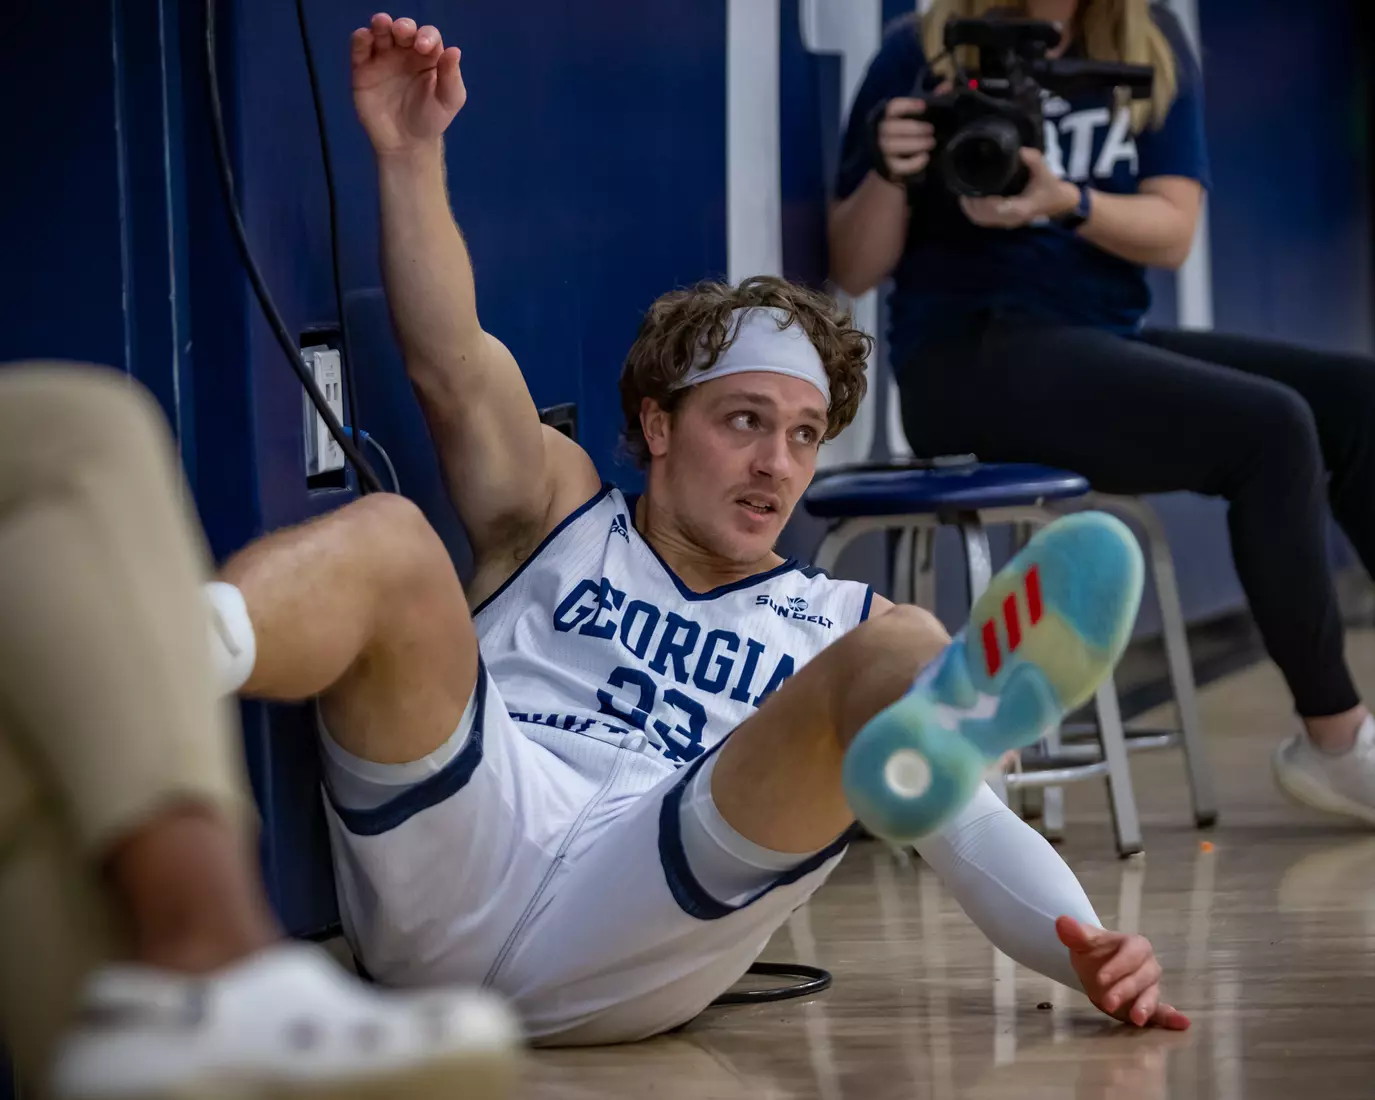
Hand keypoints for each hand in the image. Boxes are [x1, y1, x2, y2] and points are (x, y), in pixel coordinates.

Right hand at [352, 13, 465, 156]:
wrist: (405, 143)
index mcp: (429, 56)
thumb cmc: (431, 119)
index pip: (428, 35)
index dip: (426, 35)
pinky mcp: (363, 68)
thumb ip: (451, 77)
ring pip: (380, 32)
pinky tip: (364, 37)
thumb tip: (455, 50)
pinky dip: (360, 39)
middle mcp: (405, 51)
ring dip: (380, 24)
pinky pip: (360, 48)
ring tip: (381, 23)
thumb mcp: (449, 100)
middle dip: (402, 26)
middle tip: (401, 32)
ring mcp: (383, 57)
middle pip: (403, 28)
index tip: (423, 47)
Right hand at [876, 97, 934, 181]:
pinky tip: (925, 157)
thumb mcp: (919, 117)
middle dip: (914, 128)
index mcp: (888, 118)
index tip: (923, 106)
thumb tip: (948, 84)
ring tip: (931, 143)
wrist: (894, 166)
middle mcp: (881, 133)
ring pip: (893, 146)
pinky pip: (898, 166)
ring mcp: (882, 152)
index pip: (891, 107)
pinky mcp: (888, 169)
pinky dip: (913, 163)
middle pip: (891, 127)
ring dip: (915, 144)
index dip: (907, 105)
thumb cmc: (909, 136)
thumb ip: (931, 100)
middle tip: (931, 130)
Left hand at [959, 148, 1079, 228]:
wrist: (1058, 203)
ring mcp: (1006, 222)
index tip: (972, 190)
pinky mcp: (1003, 221)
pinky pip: (984, 220)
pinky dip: (974, 212)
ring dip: (970, 208)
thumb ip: (1035, 161)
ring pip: (981, 220)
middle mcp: (1010, 219)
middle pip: (983, 216)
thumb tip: (1021, 151)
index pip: (995, 209)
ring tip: (963, 192)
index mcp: (1019, 209)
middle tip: (962, 187)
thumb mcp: (1045, 173)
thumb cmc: (1050, 189)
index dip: (982, 202)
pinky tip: (969, 200)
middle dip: (971, 204)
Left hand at [1056, 916, 1190, 1029]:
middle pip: (1142, 976)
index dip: (1119, 965)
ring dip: (1145, 1006)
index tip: (1101, 978)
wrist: (1096, 966)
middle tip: (1107, 1002)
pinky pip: (1163, 1011)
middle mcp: (1148, 965)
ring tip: (1137, 1019)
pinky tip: (1181, 1023)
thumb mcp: (1082, 942)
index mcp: (1135, 945)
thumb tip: (1062, 922)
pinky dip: (1171, 1018)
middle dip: (1125, 989)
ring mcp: (1150, 985)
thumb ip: (1075, 934)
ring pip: (1151, 994)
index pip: (1132, 953)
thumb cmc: (1093, 951)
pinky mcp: (1149, 1004)